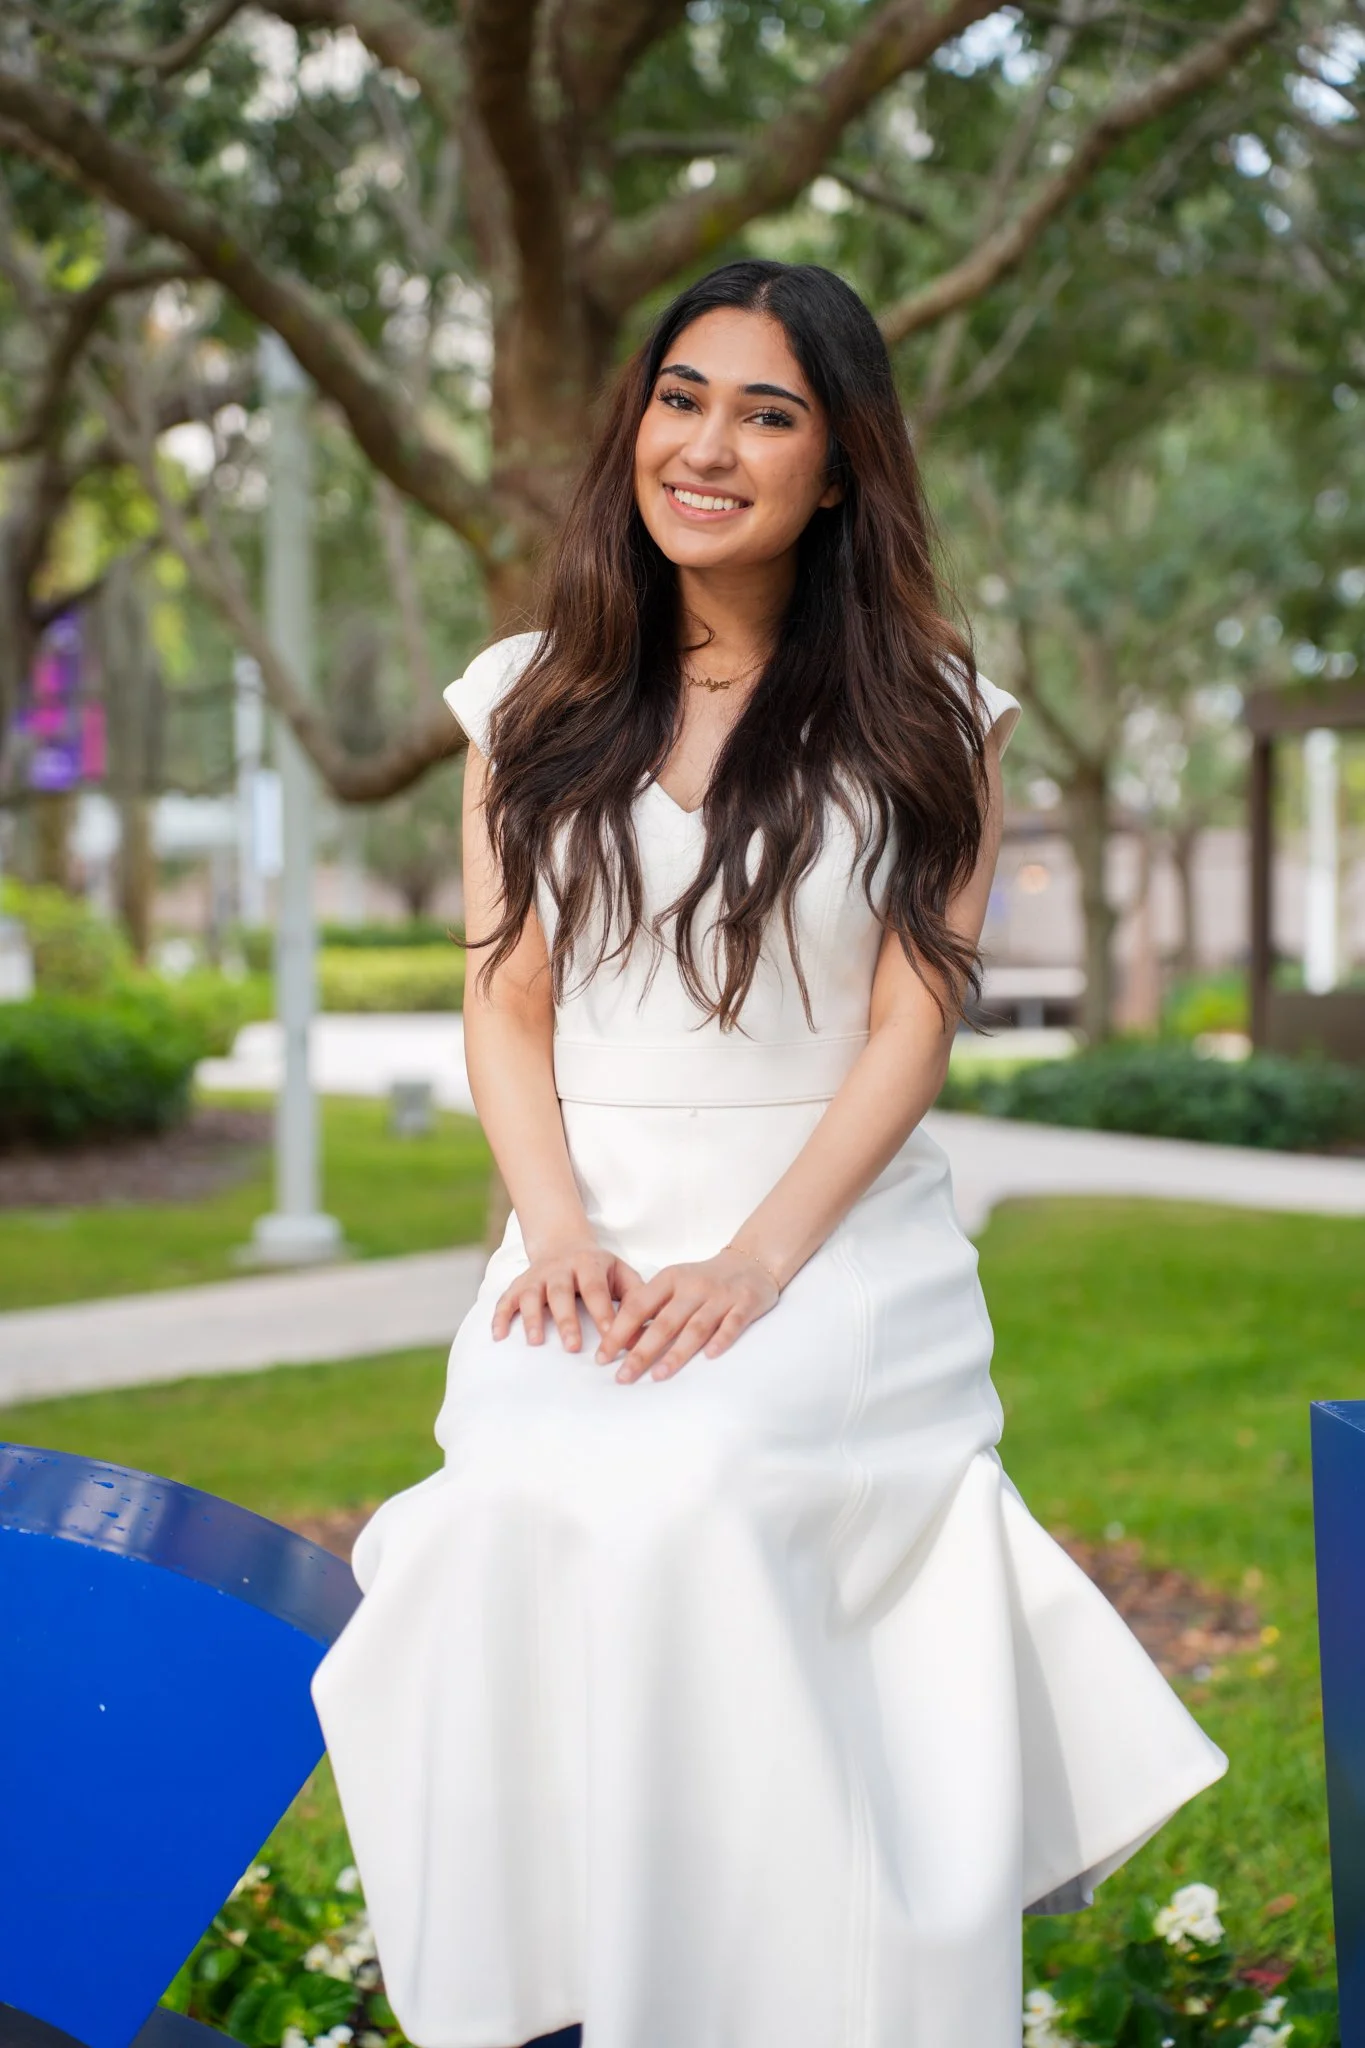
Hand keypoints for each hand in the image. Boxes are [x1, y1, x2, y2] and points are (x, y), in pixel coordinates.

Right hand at [492, 1242, 643, 1352]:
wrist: (563, 1243)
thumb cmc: (599, 1270)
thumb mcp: (622, 1274)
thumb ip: (635, 1298)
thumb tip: (650, 1331)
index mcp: (589, 1264)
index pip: (596, 1289)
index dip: (602, 1312)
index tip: (610, 1337)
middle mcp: (560, 1268)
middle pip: (561, 1293)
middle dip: (566, 1320)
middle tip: (572, 1347)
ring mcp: (537, 1276)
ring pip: (530, 1295)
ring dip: (532, 1318)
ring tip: (536, 1342)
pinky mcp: (519, 1284)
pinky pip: (505, 1299)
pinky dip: (500, 1316)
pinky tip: (499, 1336)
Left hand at [598, 1248, 780, 1383]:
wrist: (751, 1262)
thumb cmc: (703, 1280)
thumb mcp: (673, 1284)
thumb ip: (651, 1308)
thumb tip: (623, 1341)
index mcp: (670, 1279)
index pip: (638, 1306)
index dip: (619, 1332)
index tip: (603, 1357)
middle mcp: (694, 1286)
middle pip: (664, 1322)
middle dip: (642, 1351)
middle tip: (623, 1376)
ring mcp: (721, 1296)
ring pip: (696, 1327)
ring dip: (676, 1353)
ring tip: (658, 1376)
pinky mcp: (746, 1304)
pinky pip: (732, 1324)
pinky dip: (722, 1339)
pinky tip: (710, 1357)